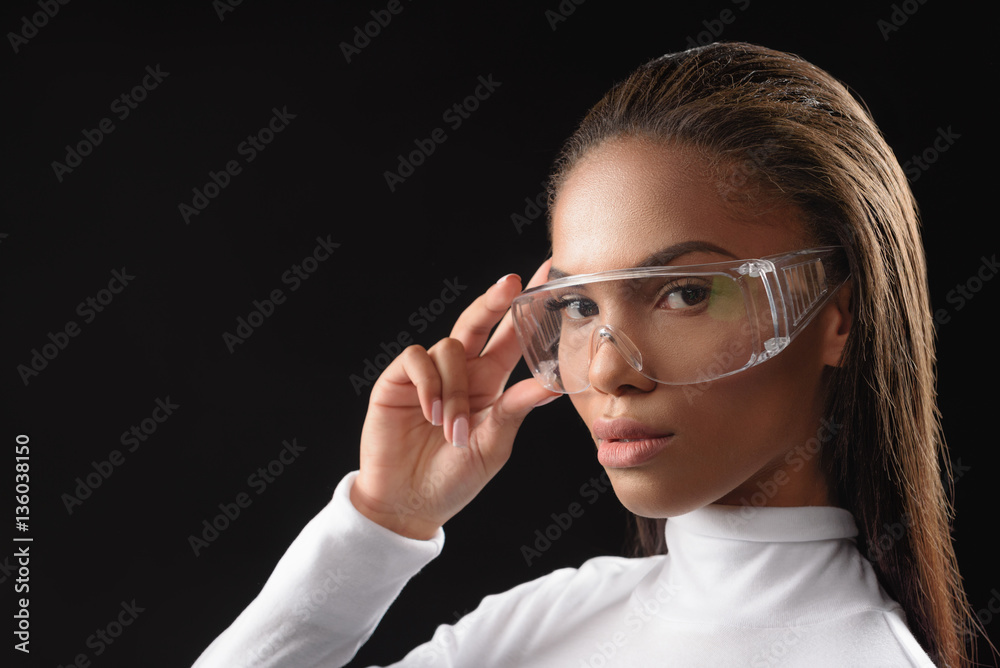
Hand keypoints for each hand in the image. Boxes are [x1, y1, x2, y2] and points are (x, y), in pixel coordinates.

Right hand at [350, 261, 558, 538]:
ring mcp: (427, 374)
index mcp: (488, 383)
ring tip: (453, 430)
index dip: (525, 308)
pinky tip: (431, 413)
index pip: (510, 338)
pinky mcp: (397, 381)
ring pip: (448, 350)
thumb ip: (516, 409)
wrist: (409, 503)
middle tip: (512, 283)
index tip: (549, 274)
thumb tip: (554, 384)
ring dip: (455, 390)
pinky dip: (428, 384)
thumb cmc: (454, 477)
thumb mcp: (494, 444)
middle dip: (494, 300)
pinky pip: (417, 359)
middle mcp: (459, 372)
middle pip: (477, 322)